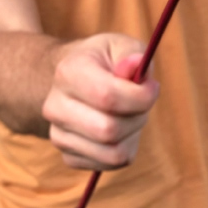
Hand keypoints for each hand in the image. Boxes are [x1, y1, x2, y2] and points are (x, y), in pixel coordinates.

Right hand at [42, 33, 158, 170]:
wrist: (73, 79)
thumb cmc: (103, 60)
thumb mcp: (120, 44)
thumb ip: (133, 53)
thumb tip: (135, 66)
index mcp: (68, 72)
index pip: (107, 96)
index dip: (140, 96)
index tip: (152, 86)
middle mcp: (55, 106)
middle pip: (109, 130)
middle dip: (139, 116)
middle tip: (143, 100)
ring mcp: (58, 134)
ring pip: (112, 152)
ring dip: (134, 133)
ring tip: (131, 112)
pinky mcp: (67, 156)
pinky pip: (109, 163)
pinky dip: (125, 147)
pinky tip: (120, 126)